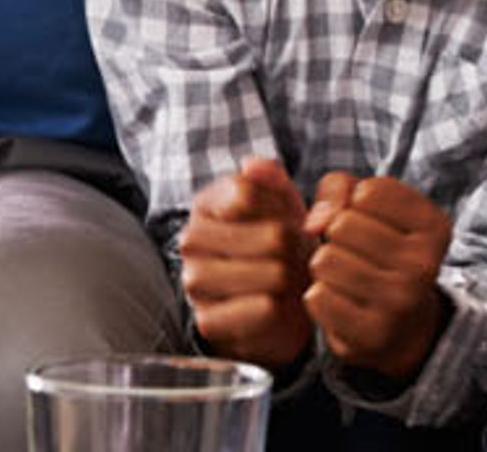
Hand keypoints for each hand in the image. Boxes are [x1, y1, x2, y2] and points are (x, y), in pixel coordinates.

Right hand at [178, 158, 313, 368]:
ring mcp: (194, 281)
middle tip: (295, 256)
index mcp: (207, 204)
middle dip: (296, 247)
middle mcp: (191, 240)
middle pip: (272, 236)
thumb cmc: (281, 245)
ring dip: (291, 277)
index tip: (288, 220)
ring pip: (271, 273)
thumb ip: (273, 179)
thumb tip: (252, 165)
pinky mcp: (208, 322)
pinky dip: (279, 308)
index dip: (285, 208)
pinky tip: (276, 304)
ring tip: (287, 278)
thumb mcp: (285, 203)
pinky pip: (260, 309)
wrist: (277, 303)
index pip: (250, 193)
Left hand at [303, 173, 450, 380]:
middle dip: (335, 235)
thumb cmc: (379, 251)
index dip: (353, 203)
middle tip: (352, 253)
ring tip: (344, 276)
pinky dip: (318, 296)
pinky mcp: (372, 334)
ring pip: (325, 260)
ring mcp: (400, 302)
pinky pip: (317, 297)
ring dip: (323, 266)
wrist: (401, 326)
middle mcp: (425, 264)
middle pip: (342, 225)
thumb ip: (339, 188)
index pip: (368, 192)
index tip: (369, 222)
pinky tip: (339, 301)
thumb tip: (313, 222)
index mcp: (434, 227)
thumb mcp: (371, 208)